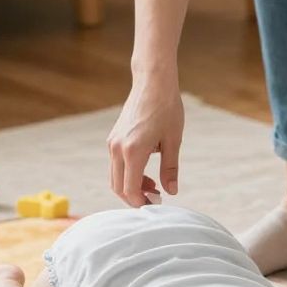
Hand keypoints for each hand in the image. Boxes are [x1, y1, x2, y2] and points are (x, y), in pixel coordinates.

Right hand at [108, 74, 183, 206]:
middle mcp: (117, 149)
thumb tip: (171, 191)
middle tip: (156, 198)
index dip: (142, 202)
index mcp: (133, 151)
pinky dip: (127, 174)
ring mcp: (112, 143)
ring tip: (154, 185)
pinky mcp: (113, 139)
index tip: (157, 203)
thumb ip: (170, 169)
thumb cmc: (167, 108)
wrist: (153, 82)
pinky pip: (115, 165)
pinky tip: (145, 170)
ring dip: (131, 186)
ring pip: (114, 177)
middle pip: (118, 187)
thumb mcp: (174, 141)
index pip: (130, 189)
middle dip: (135, 198)